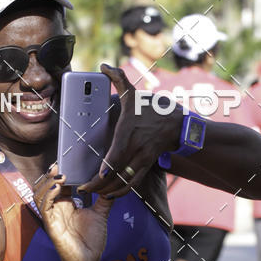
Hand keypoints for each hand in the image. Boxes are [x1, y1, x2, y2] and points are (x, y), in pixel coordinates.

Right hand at [34, 166, 111, 260]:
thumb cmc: (92, 241)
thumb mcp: (100, 214)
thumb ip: (104, 199)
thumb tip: (112, 183)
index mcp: (67, 204)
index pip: (59, 182)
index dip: (60, 171)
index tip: (66, 160)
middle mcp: (57, 208)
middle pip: (45, 185)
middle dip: (51, 174)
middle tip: (60, 164)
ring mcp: (52, 216)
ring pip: (40, 194)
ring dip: (48, 182)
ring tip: (60, 175)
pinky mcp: (50, 225)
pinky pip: (44, 207)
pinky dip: (48, 195)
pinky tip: (58, 188)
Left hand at [78, 64, 182, 197]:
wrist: (176, 125)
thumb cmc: (150, 109)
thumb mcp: (133, 94)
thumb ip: (118, 79)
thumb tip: (103, 65)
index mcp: (130, 131)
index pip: (120, 150)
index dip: (111, 163)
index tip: (101, 173)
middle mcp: (137, 148)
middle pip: (119, 171)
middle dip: (101, 184)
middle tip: (84, 188)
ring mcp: (142, 160)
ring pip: (125, 182)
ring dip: (109, 191)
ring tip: (93, 193)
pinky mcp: (145, 167)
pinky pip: (132, 184)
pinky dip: (120, 192)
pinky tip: (108, 195)